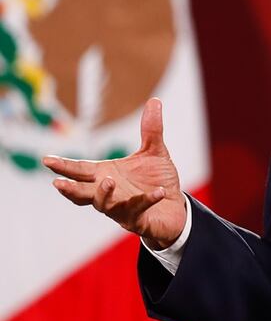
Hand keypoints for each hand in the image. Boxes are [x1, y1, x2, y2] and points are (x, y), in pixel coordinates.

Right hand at [43, 98, 186, 249]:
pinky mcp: (138, 219)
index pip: (80, 170)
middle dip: (70, 188)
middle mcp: (109, 193)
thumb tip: (154, 100)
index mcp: (106, 175)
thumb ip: (151, 130)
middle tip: (58, 183)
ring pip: (105, 205)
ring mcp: (121, 208)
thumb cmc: (157, 180)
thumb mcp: (155, 152)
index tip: (46, 159)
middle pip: (83, 192)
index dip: (63, 166)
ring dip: (105, 194)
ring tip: (108, 181)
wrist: (174, 207)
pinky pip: (139, 210)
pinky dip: (147, 200)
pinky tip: (157, 192)